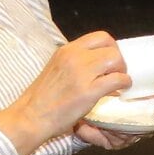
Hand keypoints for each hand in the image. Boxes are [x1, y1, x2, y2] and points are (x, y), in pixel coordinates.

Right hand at [0, 31, 131, 154]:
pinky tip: (119, 91)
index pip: (100, 37)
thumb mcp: (56, 69)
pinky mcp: (88, 91)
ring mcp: (81, 73)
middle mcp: (74, 56)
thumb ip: (75, 63)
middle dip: (118, 59)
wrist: (29, 117)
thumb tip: (99, 67)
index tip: (110, 62)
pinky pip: (117, 79)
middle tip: (117, 73)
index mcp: (66, 50)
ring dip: (122, 71)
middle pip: (110, 46)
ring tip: (118, 83)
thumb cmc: (42, 98)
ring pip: (115, 60)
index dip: (111, 48)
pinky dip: (123, 84)